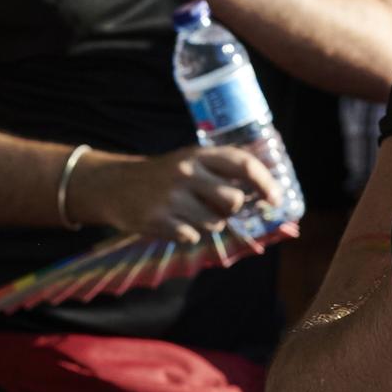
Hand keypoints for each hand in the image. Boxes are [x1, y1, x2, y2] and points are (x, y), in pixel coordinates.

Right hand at [75, 145, 281, 243]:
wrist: (115, 185)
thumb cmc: (164, 175)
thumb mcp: (191, 161)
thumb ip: (221, 172)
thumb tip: (263, 195)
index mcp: (199, 154)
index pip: (243, 164)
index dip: (265, 182)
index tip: (276, 199)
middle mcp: (187, 172)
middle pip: (233, 200)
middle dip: (231, 210)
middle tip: (217, 207)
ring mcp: (172, 197)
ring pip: (216, 223)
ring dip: (209, 223)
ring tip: (189, 213)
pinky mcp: (158, 220)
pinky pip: (193, 236)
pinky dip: (188, 234)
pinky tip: (174, 221)